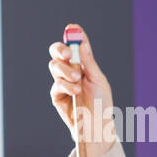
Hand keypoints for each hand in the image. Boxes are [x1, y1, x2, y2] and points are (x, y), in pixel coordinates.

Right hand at [48, 23, 116, 156]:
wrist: (97, 127)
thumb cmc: (102, 104)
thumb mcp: (99, 80)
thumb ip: (88, 62)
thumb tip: (82, 43)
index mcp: (83, 65)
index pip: (74, 46)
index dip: (72, 36)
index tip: (72, 29)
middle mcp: (71, 71)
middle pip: (57, 52)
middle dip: (60, 50)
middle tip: (68, 54)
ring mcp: (62, 82)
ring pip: (54, 66)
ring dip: (66, 72)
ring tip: (77, 81)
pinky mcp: (56, 95)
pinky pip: (56, 84)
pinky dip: (65, 86)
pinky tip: (75, 92)